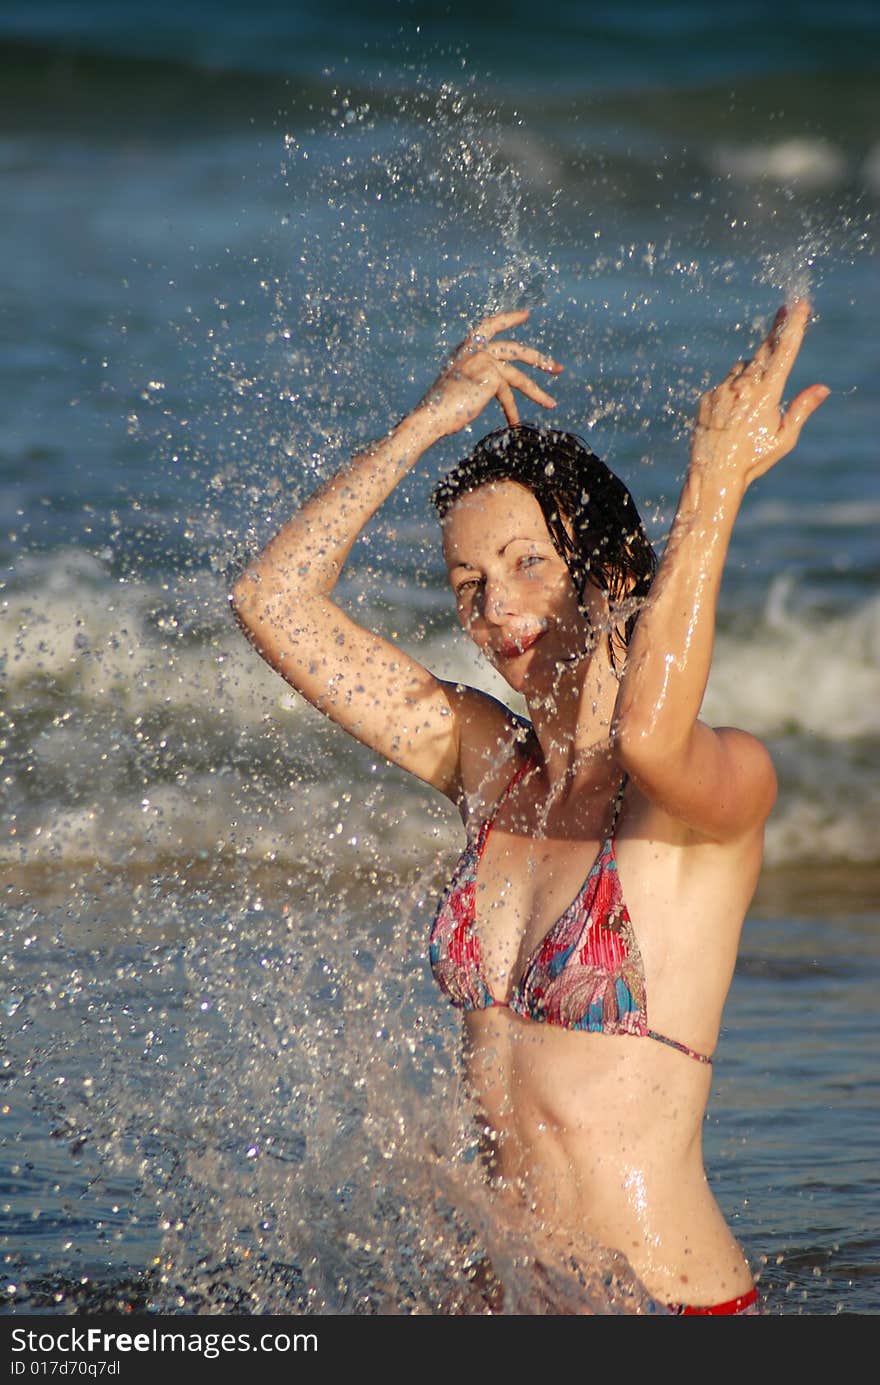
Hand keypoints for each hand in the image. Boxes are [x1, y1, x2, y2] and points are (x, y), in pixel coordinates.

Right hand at [415, 308, 563, 438]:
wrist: (430, 415)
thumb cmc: (439, 409)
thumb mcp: (458, 386)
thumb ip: (475, 377)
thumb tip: (495, 386)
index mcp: (463, 349)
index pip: (489, 326)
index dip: (509, 319)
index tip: (527, 314)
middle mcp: (474, 350)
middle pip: (514, 350)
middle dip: (538, 359)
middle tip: (557, 368)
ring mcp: (484, 360)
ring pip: (517, 375)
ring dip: (536, 391)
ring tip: (552, 404)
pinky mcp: (491, 375)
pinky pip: (508, 396)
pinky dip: (511, 412)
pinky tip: (514, 424)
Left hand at [690, 299, 829, 488]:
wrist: (713, 474)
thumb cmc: (753, 459)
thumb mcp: (784, 438)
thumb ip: (801, 409)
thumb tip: (821, 388)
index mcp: (766, 393)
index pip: (784, 352)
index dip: (793, 326)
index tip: (799, 305)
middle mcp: (743, 386)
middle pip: (763, 350)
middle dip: (776, 331)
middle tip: (784, 311)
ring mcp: (722, 390)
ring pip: (741, 369)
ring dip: (751, 374)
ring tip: (752, 404)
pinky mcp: (707, 397)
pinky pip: (724, 385)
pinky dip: (732, 391)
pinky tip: (732, 415)